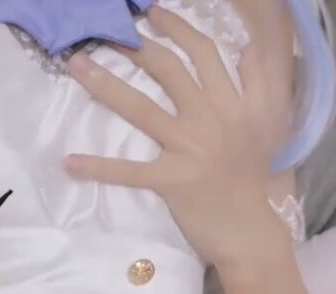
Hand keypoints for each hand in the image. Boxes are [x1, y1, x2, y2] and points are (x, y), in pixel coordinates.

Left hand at [63, 5, 296, 268]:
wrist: (249, 229)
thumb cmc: (252, 176)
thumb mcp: (266, 124)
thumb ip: (257, 83)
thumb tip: (246, 48)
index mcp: (232, 103)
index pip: (203, 54)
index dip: (177, 28)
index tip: (152, 13)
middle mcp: (210, 119)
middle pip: (167, 70)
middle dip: (134, 46)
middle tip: (104, 32)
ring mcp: (188, 150)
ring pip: (141, 109)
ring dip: (106, 85)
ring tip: (77, 66)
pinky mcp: (171, 182)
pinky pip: (129, 171)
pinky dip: (98, 167)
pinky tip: (70, 162)